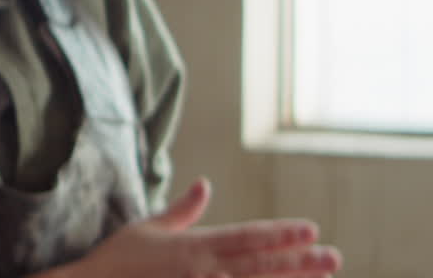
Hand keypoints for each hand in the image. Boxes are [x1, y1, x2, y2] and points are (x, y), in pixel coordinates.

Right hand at [58, 177, 341, 277]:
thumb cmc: (119, 260)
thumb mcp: (149, 228)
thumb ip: (183, 209)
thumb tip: (204, 184)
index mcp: (194, 245)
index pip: (247, 237)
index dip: (280, 233)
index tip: (310, 229)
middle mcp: (203, 269)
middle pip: (260, 264)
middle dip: (299, 261)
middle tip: (333, 256)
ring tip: (321, 275)